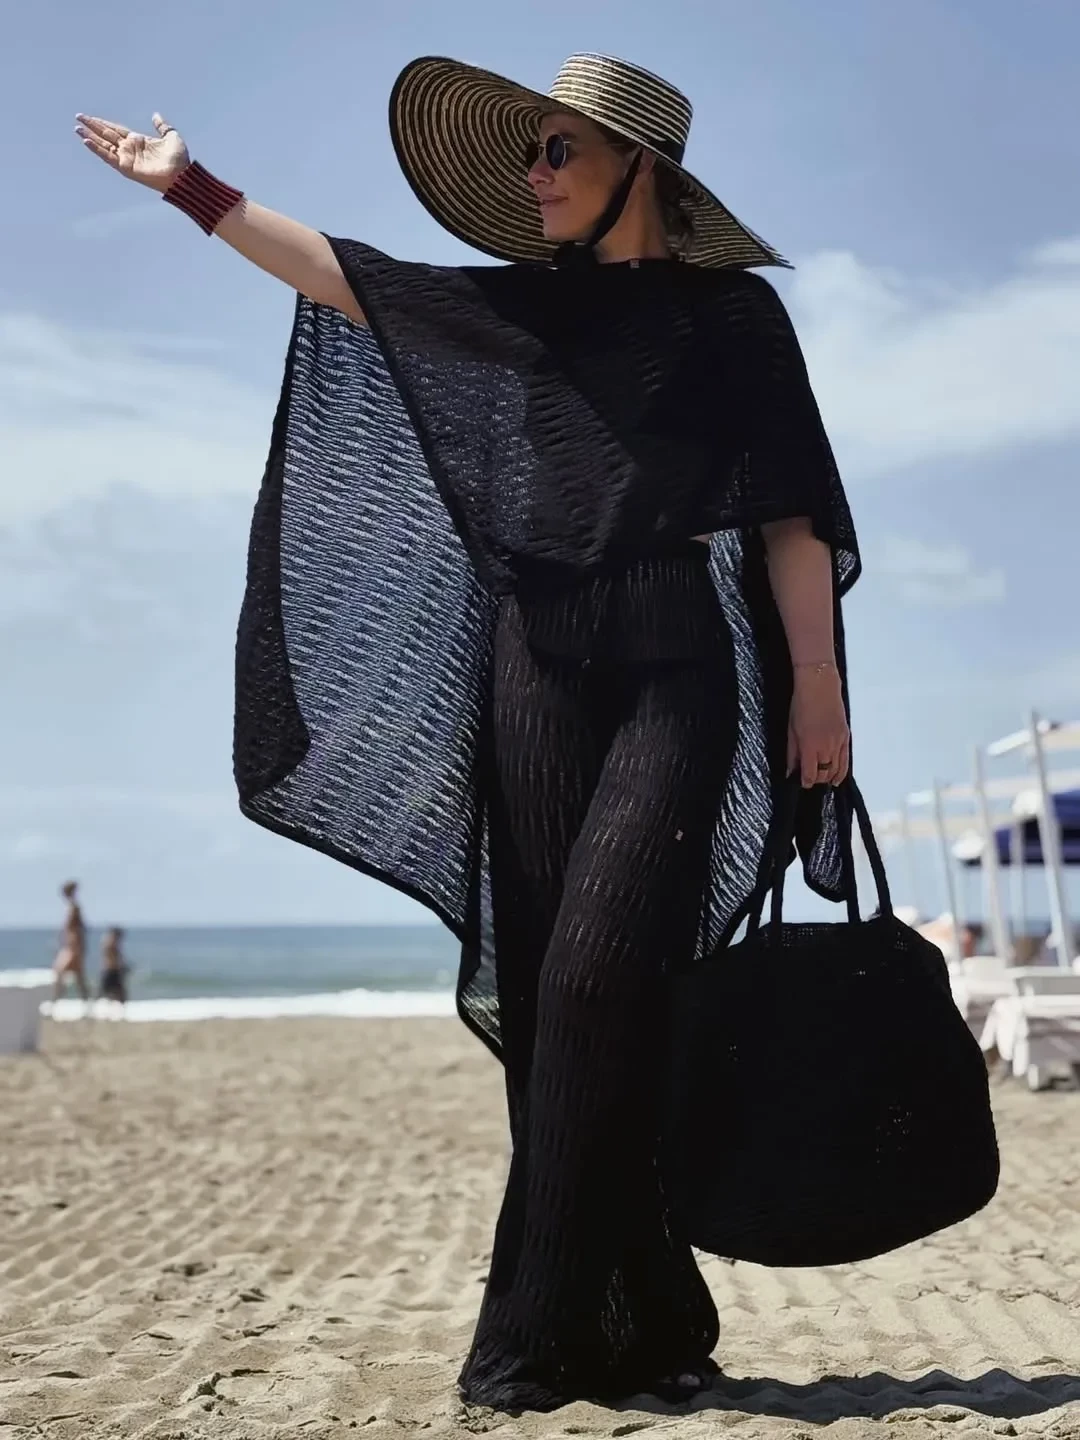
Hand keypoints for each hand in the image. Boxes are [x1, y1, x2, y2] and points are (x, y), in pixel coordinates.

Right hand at [74, 113, 188, 192]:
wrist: (181, 174)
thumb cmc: (179, 159)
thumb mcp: (171, 136)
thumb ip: (162, 126)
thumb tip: (156, 115)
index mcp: (137, 140)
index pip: (115, 129)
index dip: (102, 123)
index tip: (89, 117)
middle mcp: (129, 149)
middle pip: (106, 135)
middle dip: (92, 126)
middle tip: (78, 117)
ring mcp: (126, 158)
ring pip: (104, 145)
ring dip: (90, 137)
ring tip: (77, 129)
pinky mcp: (126, 167)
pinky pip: (108, 157)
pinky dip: (97, 150)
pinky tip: (86, 141)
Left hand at [787, 666, 849, 787]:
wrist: (820, 685)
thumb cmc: (802, 704)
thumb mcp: (791, 730)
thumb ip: (792, 752)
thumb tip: (791, 770)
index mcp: (810, 746)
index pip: (810, 774)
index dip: (806, 782)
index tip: (802, 782)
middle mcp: (826, 747)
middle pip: (824, 774)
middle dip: (817, 780)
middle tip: (810, 779)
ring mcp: (838, 742)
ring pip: (836, 769)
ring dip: (828, 777)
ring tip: (823, 780)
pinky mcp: (846, 736)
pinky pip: (846, 760)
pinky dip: (842, 771)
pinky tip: (837, 777)